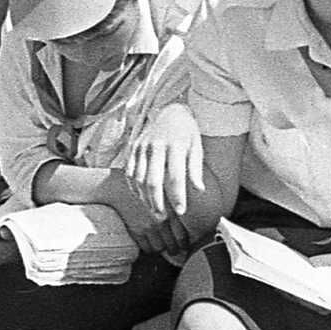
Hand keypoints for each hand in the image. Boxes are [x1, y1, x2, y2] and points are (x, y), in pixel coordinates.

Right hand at [110, 173, 195, 256]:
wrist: (121, 187)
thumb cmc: (146, 186)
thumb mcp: (166, 190)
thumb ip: (178, 202)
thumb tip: (193, 207)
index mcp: (171, 210)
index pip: (182, 236)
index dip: (185, 243)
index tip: (185, 245)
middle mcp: (161, 221)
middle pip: (172, 245)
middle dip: (175, 249)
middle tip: (175, 249)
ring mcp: (148, 227)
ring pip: (159, 248)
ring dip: (162, 248)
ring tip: (163, 245)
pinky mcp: (136, 231)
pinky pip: (147, 248)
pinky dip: (150, 248)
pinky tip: (151, 242)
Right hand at [126, 104, 203, 221]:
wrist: (170, 111)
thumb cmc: (187, 133)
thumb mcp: (197, 147)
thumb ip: (196, 168)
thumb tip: (199, 189)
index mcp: (175, 146)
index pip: (176, 176)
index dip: (178, 196)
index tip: (181, 211)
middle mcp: (156, 146)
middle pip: (153, 181)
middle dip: (157, 202)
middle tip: (163, 218)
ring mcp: (142, 147)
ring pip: (139, 179)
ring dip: (145, 198)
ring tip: (154, 211)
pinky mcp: (133, 148)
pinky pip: (130, 173)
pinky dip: (135, 188)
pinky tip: (142, 198)